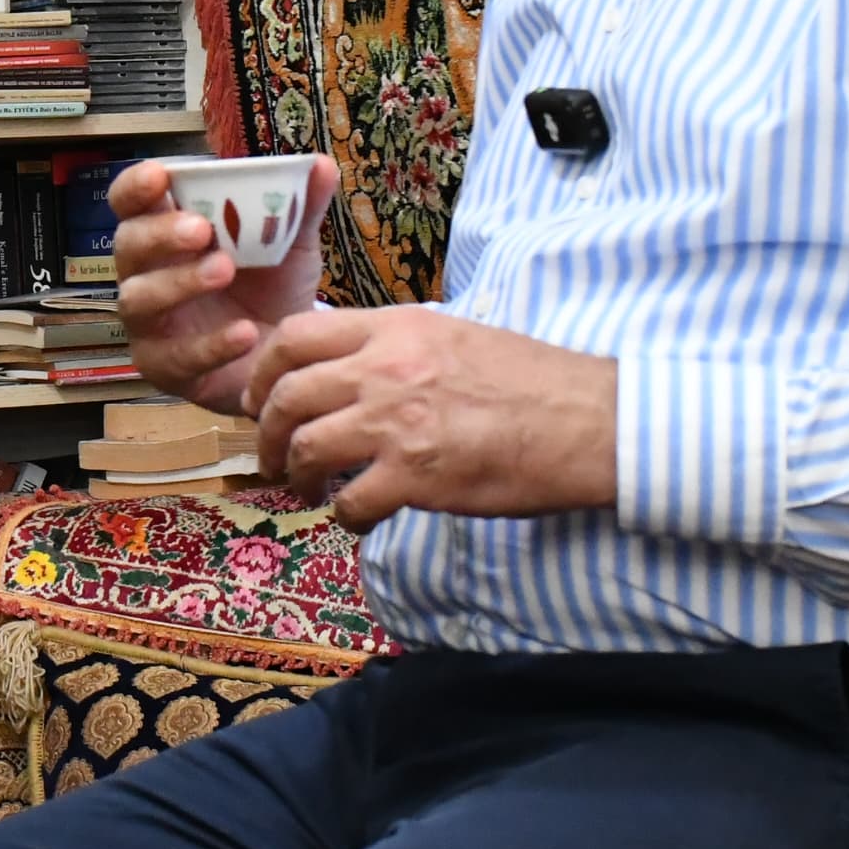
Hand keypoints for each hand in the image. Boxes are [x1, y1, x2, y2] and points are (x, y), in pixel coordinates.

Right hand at [108, 152, 337, 413]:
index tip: (160, 175)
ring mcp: (149, 323)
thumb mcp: (289, 246)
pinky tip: (245, 332)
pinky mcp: (164, 367)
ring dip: (179, 282)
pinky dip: (210, 344)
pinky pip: (176, 357)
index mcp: (165, 232)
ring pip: (140, 299)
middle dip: (160, 234)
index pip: (129, 202)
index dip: (136, 187)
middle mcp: (145, 273)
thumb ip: (300, 207)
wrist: (288, 356)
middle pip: (129, 245)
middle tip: (201, 229)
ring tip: (224, 270)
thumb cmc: (271, 289)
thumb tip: (322, 164)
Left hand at [244, 305, 616, 529]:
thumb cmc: (532, 381)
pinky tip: (360, 518)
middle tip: (273, 455)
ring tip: (308, 489)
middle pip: (287, 395)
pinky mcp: (415, 475)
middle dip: (268, 433)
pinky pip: (350, 501)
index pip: (294, 334)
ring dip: (297, 475)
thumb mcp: (454, 336)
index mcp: (395, 329)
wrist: (587, 421)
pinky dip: (345, 516)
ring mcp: (396, 422)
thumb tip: (354, 366)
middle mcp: (385, 369)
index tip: (260, 398)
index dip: (262, 369)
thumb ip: (398, 347)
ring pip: (307, 448)